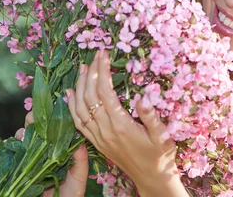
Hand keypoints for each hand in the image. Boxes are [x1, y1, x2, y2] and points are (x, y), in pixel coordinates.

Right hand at [15, 111, 88, 195]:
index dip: (53, 114)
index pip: (55, 126)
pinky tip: (16, 141)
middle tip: (35, 116)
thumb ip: (80, 159)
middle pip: (37, 126)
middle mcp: (44, 148)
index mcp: (59, 147)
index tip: (53, 105)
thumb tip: (80, 140)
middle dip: (35, 117)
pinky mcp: (18, 165)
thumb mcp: (79, 175)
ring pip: (23, 135)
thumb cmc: (71, 192)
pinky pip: (11, 150)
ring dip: (24, 130)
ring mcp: (30, 156)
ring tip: (27, 130)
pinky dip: (12, 143)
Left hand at [66, 49, 186, 195]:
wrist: (152, 179)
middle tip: (95, 55)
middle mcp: (106, 130)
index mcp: (121, 125)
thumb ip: (151, 116)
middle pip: (90, 96)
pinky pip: (78, 123)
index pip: (105, 92)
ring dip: (80, 86)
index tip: (104, 54)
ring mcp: (99, 137)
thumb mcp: (163, 136)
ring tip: (83, 68)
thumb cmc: (161, 156)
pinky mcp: (96, 143)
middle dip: (92, 72)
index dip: (103, 71)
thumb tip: (141, 95)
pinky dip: (71, 106)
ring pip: (81, 108)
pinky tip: (70, 94)